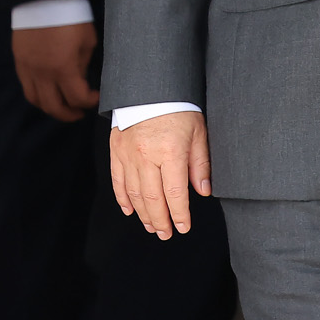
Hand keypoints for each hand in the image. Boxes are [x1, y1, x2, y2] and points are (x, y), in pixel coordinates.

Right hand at [12, 24, 99, 121]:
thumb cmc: (71, 15)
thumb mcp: (87, 40)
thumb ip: (84, 63)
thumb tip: (80, 78)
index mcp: (63, 68)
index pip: (76, 98)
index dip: (89, 102)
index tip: (96, 97)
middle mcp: (42, 74)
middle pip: (54, 107)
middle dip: (69, 114)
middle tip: (80, 112)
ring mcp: (27, 69)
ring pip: (36, 100)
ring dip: (51, 108)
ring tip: (63, 106)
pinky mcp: (19, 61)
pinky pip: (26, 87)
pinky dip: (37, 95)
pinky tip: (47, 92)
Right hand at [109, 111, 209, 239]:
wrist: (151, 85)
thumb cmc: (179, 107)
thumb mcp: (198, 132)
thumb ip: (200, 164)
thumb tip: (203, 191)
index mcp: (171, 152)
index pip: (176, 194)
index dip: (180, 215)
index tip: (183, 227)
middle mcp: (147, 156)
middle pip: (153, 199)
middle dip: (161, 221)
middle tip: (166, 234)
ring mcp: (129, 154)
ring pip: (134, 194)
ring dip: (143, 214)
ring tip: (152, 226)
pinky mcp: (116, 150)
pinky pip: (118, 180)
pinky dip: (123, 198)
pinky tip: (130, 210)